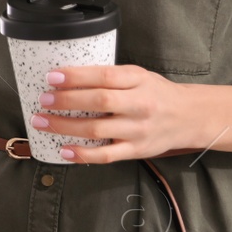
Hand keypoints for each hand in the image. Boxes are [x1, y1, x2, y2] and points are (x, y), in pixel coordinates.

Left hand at [32, 64, 197, 162]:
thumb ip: (110, 77)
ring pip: (96, 129)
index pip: (104, 76)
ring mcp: (138, 130)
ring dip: (64, 126)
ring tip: (42, 121)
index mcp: (138, 80)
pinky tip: (64, 150)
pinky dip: (82, 154)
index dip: (76, 76)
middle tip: (43, 99)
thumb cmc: (156, 93)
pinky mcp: (137, 150)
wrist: (190, 116)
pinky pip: (106, 155)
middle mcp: (139, 105)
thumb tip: (67, 77)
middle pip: (98, 101)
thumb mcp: (138, 76)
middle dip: (65, 101)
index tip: (52, 77)